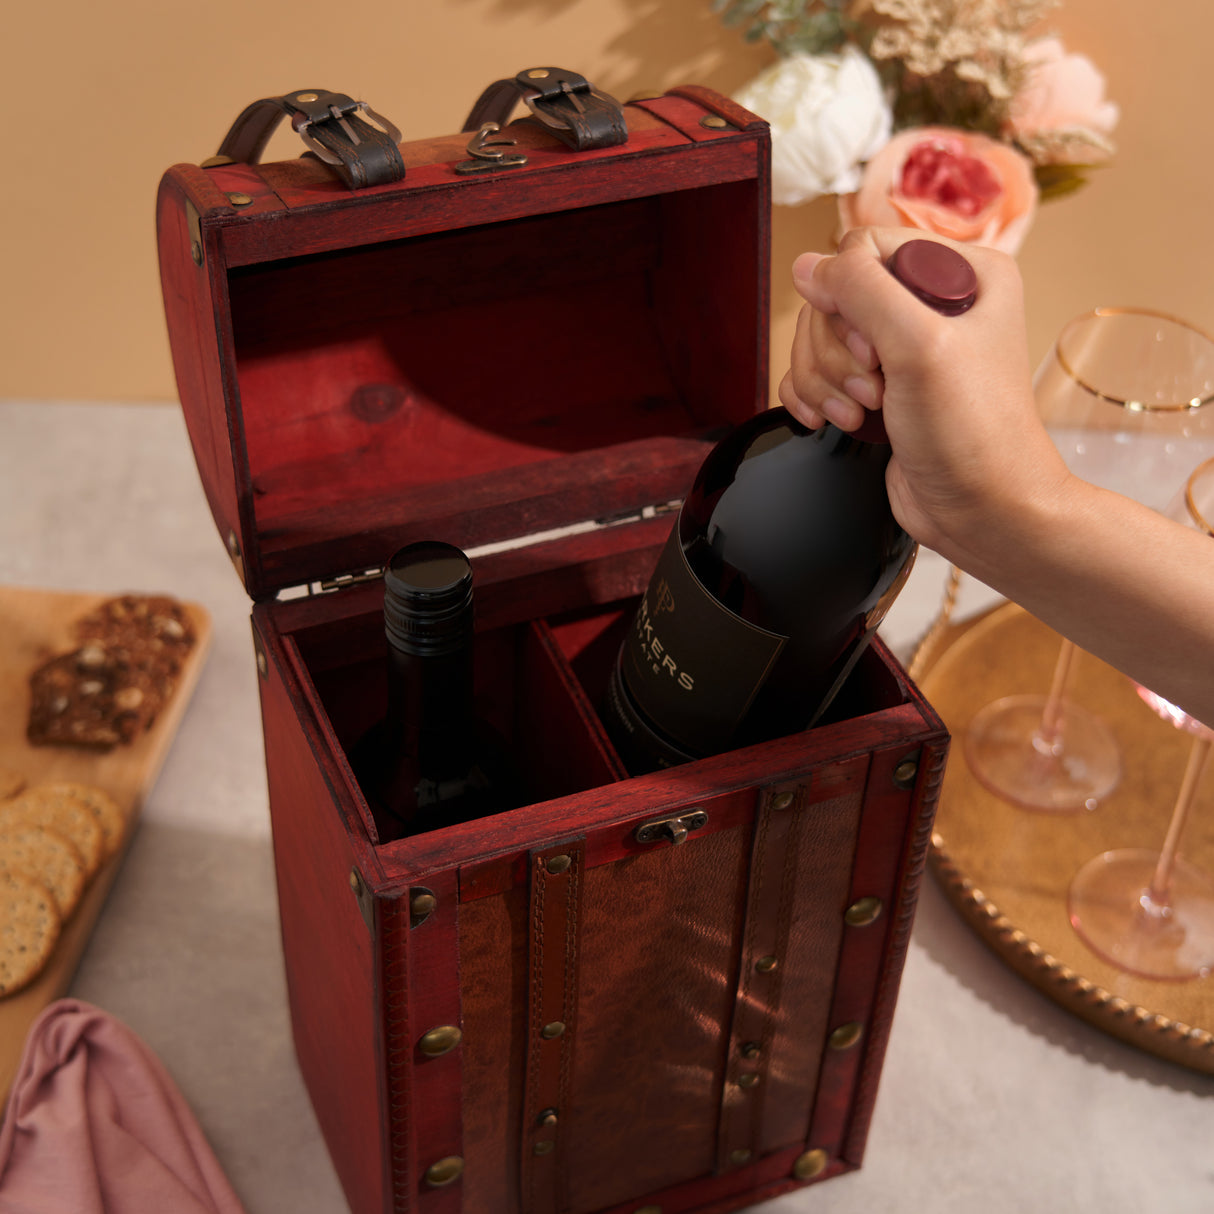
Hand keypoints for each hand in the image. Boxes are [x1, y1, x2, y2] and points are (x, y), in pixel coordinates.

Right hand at [778, 227, 1070, 569]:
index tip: (875, 350)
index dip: (852, 300)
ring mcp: (903, 348)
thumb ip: (861, 291)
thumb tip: (807, 266)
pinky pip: (816, 371)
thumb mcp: (920, 347)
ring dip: (826, 380)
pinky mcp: (879, 386)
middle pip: (836, 297)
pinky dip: (814, 397)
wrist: (983, 512)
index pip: (864, 249)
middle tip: (873, 390)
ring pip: (820, 336)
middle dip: (837, 351)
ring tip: (860, 414)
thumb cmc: (974, 436)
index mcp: (965, 273)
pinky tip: (832, 421)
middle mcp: (933, 303)